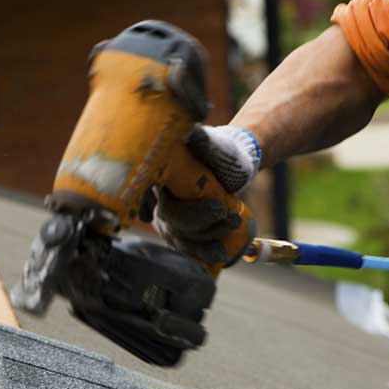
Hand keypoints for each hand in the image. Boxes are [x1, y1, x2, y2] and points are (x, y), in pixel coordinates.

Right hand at [147, 125, 260, 265]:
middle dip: (202, 221)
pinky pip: (188, 251)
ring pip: (180, 239)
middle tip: (227, 212)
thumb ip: (205, 141)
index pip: (154, 197)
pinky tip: (222, 254)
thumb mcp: (215, 146)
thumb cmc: (221, 154)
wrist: (231, 169)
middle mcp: (157, 202)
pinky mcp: (181, 235)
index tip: (215, 206)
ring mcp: (168, 221)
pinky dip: (205, 254)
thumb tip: (194, 134)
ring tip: (234, 224)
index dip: (182, 209)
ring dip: (209, 238)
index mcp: (158, 177)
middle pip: (171, 220)